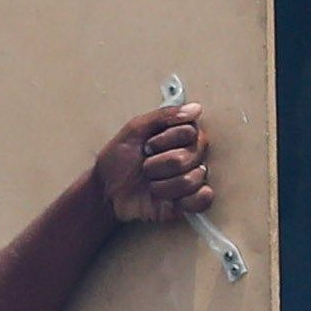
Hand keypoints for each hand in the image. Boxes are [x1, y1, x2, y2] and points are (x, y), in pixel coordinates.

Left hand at [94, 102, 211, 227]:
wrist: (106, 191)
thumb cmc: (118, 160)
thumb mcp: (135, 130)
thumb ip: (164, 116)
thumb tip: (195, 109)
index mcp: (179, 136)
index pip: (191, 132)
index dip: (167, 140)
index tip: (148, 146)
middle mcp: (189, 156)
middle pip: (192, 155)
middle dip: (161, 163)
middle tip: (146, 166)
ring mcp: (190, 179)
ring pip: (193, 179)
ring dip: (163, 184)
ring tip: (151, 184)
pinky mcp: (188, 202)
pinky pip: (203, 199)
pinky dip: (185, 200)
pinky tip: (170, 199)